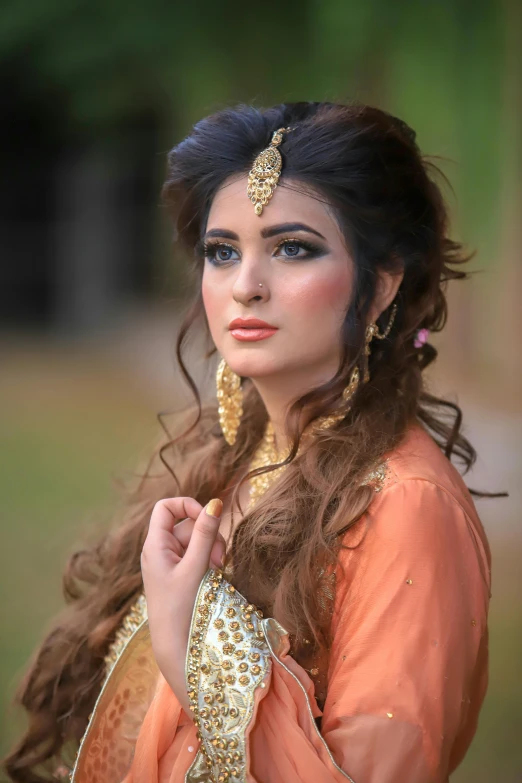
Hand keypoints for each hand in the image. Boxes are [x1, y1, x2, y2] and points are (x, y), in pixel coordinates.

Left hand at [141, 496, 224, 712]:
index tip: (208, 517)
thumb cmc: (181, 607)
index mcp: (155, 545)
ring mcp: (171, 561)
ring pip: (197, 539)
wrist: (175, 644)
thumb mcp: (196, 567)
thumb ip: (206, 534)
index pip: (166, 507)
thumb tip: (216, 503)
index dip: (188, 505)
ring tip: (216, 569)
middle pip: (188, 524)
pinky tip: (214, 574)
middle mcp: (160, 549)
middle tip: (217, 558)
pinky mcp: (181, 572)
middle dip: (208, 535)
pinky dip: (209, 560)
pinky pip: (198, 554)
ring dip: (212, 549)